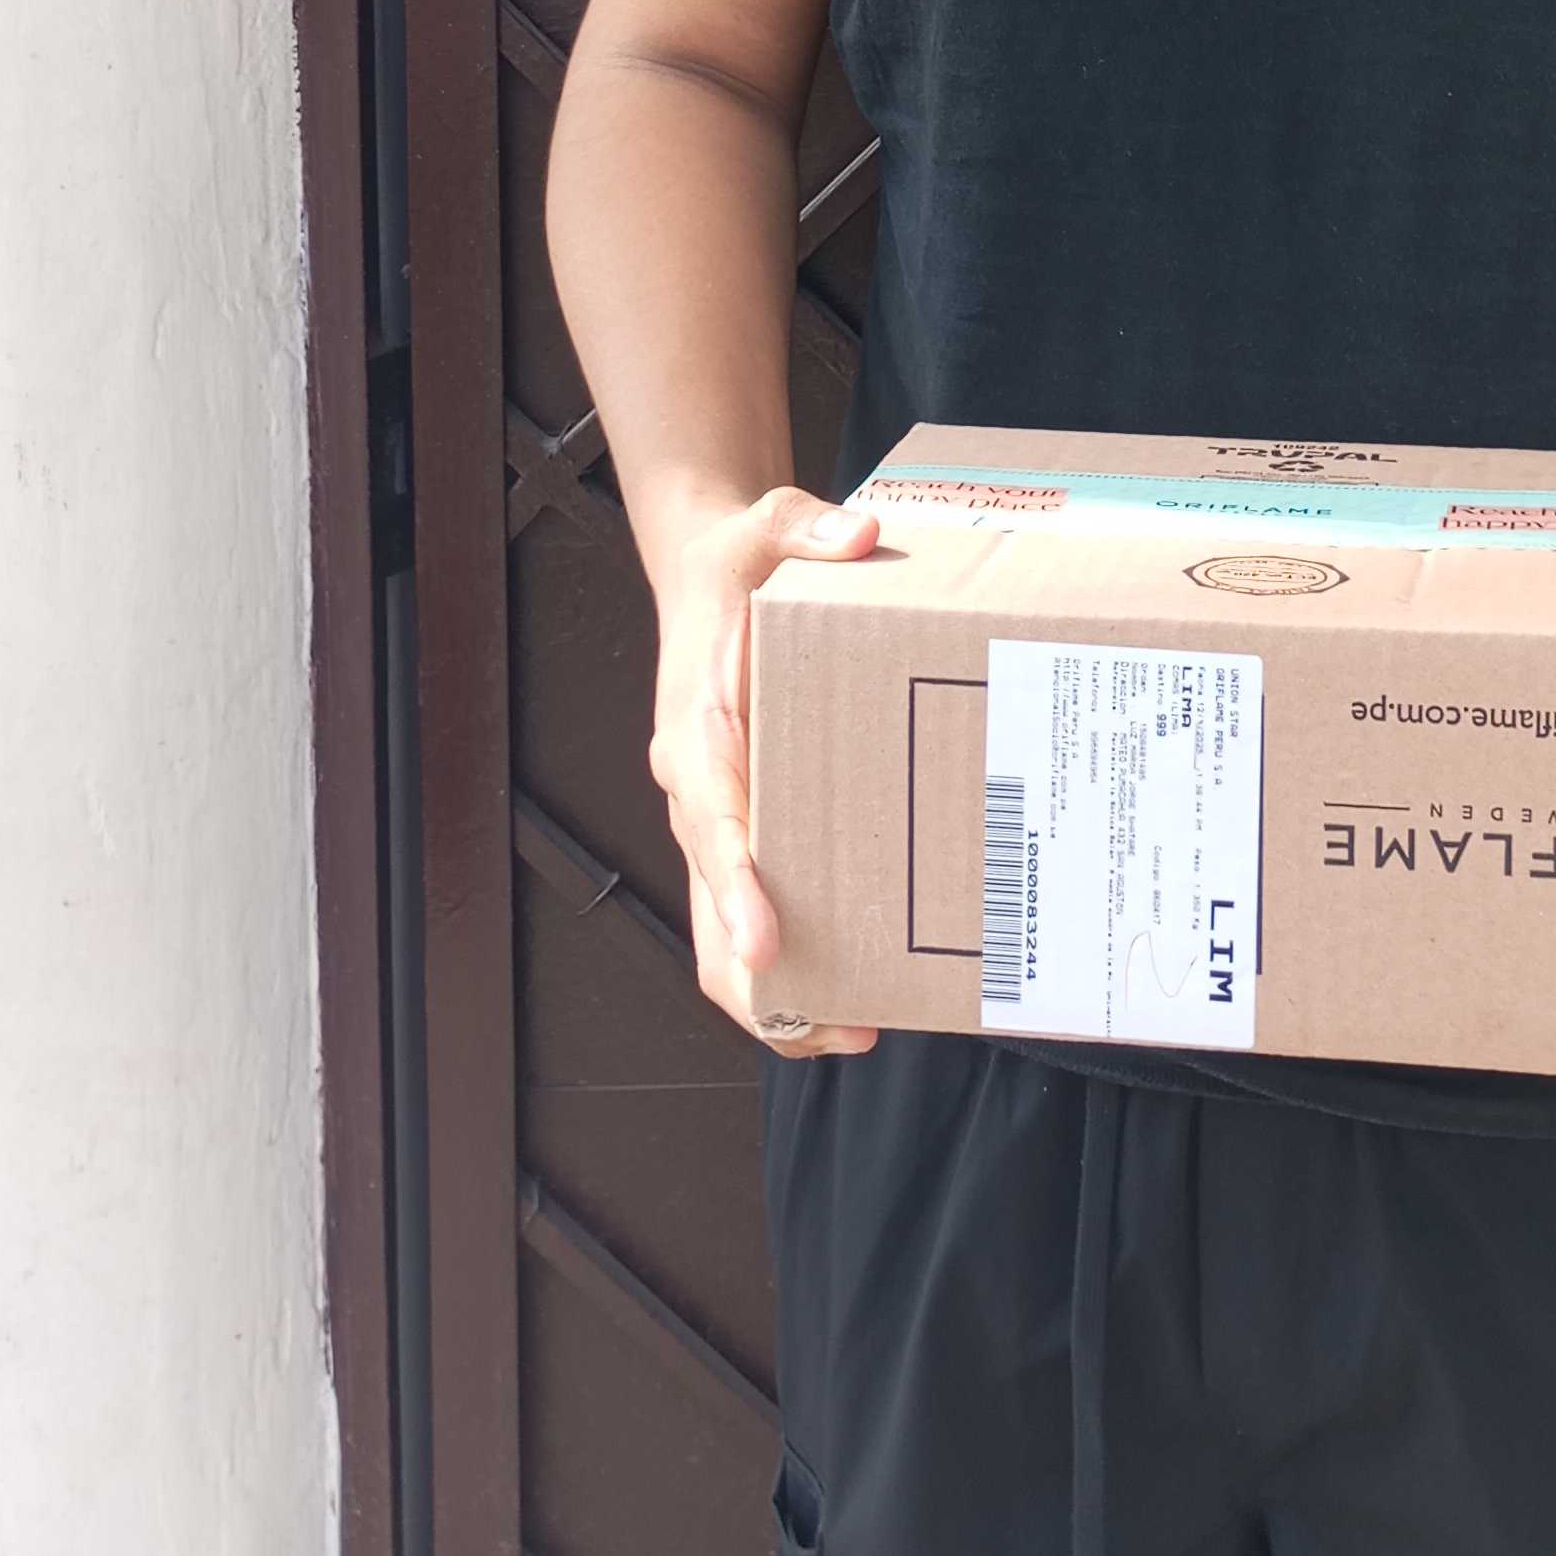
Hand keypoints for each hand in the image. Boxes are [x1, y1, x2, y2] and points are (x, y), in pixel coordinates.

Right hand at [645, 484, 880, 1056]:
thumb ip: (806, 526)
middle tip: (838, 1024)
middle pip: (707, 909)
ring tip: (854, 1031)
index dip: (737, 884)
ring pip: (718, 937)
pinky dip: (784, 966)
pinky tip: (850, 989)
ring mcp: (713, 821)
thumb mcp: (766, 524)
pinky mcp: (740, 834)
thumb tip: (861, 537)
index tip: (765, 941)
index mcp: (698, 727)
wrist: (710, 579)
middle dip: (760, 980)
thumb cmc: (741, 562)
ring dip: (773, 995)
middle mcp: (694, 788)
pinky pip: (746, 916)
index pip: (709, 816)